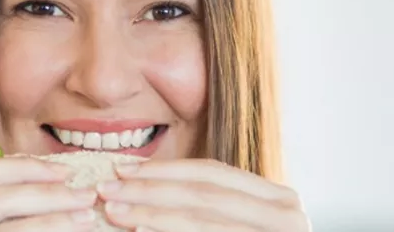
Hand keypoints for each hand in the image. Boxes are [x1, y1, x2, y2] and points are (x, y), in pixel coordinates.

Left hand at [96, 158, 310, 231]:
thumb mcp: (232, 223)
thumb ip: (204, 207)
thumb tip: (140, 184)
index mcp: (278, 199)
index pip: (212, 174)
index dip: (164, 169)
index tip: (123, 168)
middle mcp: (287, 214)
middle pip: (203, 192)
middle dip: (149, 188)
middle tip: (107, 187)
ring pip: (202, 217)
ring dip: (150, 212)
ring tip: (115, 209)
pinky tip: (140, 231)